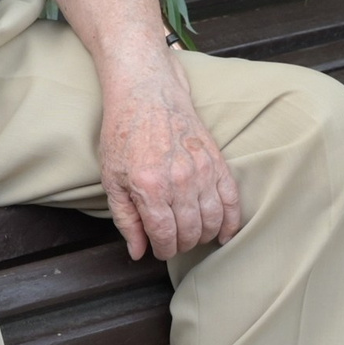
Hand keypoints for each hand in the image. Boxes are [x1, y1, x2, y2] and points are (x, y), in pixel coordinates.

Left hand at [99, 62, 242, 260]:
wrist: (146, 92)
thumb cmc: (124, 133)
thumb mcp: (112, 178)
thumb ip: (125, 219)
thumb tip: (138, 252)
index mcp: (149, 187)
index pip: (165, 235)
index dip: (163, 250)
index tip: (159, 250)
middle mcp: (179, 181)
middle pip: (190, 231)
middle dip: (181, 244)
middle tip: (173, 242)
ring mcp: (202, 170)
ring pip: (212, 220)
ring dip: (204, 235)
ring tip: (192, 236)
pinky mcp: (216, 161)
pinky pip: (231, 199)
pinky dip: (231, 221)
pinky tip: (225, 233)